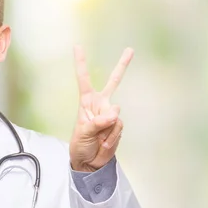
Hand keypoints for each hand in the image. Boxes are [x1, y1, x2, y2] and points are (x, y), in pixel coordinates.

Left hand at [69, 45, 133, 171]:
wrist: (90, 162)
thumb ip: (98, 122)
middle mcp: (101, 104)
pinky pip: (118, 127)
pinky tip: (104, 142)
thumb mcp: (83, 132)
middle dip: (122, 65)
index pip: (84, 79)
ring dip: (107, 130)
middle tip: (130, 49)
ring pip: (115, 116)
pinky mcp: (118, 125)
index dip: (81, 63)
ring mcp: (111, 114)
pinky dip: (112, 137)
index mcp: (86, 101)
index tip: (77, 46)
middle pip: (114, 81)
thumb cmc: (80, 144)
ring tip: (98, 139)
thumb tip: (115, 114)